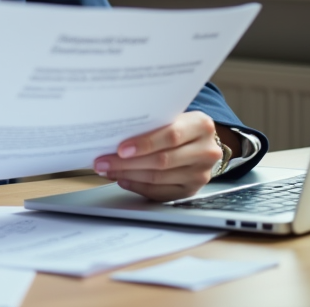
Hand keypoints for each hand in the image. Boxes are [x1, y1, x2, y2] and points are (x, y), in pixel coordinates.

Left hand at [91, 111, 222, 201]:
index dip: (144, 143)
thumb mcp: (173, 117)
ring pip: (159, 178)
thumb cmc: (180, 127)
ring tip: (109, 170)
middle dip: (128, 163)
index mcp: (201, 126)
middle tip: (104, 161)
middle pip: (162, 160)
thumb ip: (153, 123)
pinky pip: (160, 192)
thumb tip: (115, 133)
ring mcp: (200, 174)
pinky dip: (138, 187)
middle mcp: (206, 151)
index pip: (171, 136)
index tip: (120, 149)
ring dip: (129, 175)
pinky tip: (123, 180)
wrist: (201, 143)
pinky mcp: (192, 190)